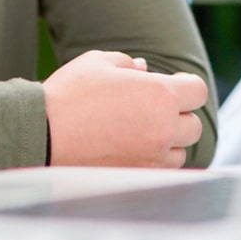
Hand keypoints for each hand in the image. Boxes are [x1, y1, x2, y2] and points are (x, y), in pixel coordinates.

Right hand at [41, 50, 206, 167]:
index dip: (186, 86)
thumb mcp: (97, 62)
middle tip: (151, 109)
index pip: (198, 90)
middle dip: (177, 115)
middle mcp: (164, 128)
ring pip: (180, 152)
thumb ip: (128, 63)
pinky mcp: (138, 177)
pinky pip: (161, 171)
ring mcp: (153, 157)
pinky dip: (154, 161)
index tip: (172, 86)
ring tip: (140, 132)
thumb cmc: (69, 93)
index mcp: (160, 94)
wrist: (43, 133)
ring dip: (168, 142)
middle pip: (194, 125)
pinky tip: (132, 150)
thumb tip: (143, 69)